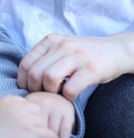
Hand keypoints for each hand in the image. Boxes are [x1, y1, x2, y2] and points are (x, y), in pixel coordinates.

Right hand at [0, 94, 58, 137]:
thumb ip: (5, 104)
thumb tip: (9, 96)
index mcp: (10, 100)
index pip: (28, 103)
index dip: (31, 113)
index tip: (32, 121)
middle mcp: (19, 107)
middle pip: (38, 110)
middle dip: (39, 120)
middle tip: (40, 130)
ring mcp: (25, 119)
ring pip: (43, 121)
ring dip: (45, 129)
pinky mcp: (30, 133)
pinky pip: (47, 133)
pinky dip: (52, 137)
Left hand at [18, 33, 132, 100]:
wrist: (115, 50)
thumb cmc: (83, 54)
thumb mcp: (61, 48)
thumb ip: (45, 57)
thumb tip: (25, 78)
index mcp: (51, 40)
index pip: (26, 62)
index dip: (23, 81)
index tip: (29, 90)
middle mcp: (62, 46)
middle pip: (35, 72)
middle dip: (35, 89)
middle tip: (44, 95)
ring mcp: (77, 56)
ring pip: (49, 78)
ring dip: (50, 92)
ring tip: (57, 94)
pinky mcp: (91, 69)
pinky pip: (70, 88)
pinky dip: (67, 97)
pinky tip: (71, 95)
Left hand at [25, 92, 74, 137]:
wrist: (58, 93)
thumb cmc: (39, 103)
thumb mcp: (29, 104)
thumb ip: (20, 112)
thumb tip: (7, 124)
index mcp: (32, 100)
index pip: (28, 120)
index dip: (26, 134)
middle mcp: (45, 102)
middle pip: (40, 126)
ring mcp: (57, 108)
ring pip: (52, 131)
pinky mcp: (68, 113)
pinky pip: (65, 132)